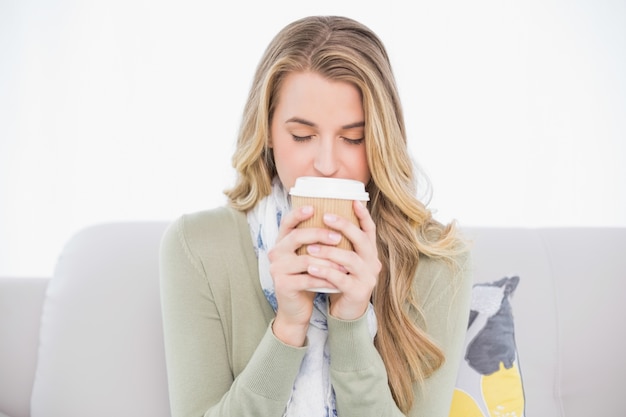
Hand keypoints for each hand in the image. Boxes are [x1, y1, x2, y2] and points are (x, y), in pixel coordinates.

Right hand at [268, 204, 345, 345]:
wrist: (296, 308)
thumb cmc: (306, 277)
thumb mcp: (309, 256)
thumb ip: (315, 241)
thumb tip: (339, 219)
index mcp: (282, 242)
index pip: (287, 222)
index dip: (298, 213)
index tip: (314, 207)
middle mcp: (275, 253)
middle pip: (297, 237)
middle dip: (319, 234)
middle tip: (338, 237)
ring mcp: (277, 269)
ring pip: (305, 260)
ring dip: (328, 261)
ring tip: (345, 264)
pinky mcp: (283, 285)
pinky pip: (308, 279)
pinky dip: (325, 279)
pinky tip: (338, 280)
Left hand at [305, 200, 380, 319]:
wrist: (347, 312)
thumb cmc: (342, 280)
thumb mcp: (343, 260)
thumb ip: (340, 243)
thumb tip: (324, 218)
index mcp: (369, 252)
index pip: (370, 229)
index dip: (363, 215)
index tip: (353, 200)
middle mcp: (372, 262)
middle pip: (362, 240)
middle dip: (344, 226)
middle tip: (325, 217)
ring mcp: (367, 278)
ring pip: (350, 259)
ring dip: (329, 251)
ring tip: (310, 247)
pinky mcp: (358, 292)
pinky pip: (341, 279)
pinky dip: (325, 272)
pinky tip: (311, 268)